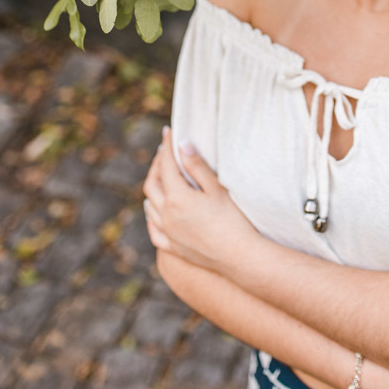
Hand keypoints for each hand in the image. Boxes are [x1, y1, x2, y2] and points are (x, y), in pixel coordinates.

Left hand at [142, 128, 259, 271]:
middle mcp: (165, 215)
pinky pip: (153, 228)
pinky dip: (150, 214)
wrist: (239, 257)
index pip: (166, 165)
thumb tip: (183, 144)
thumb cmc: (233, 220)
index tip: (167, 132)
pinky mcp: (172, 247)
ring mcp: (167, 233)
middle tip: (164, 151)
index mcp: (177, 198)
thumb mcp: (217, 188)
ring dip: (153, 187)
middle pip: (152, 183)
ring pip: (149, 205)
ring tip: (160, 175)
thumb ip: (197, 166)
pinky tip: (153, 209)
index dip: (166, 147)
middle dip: (157, 164)